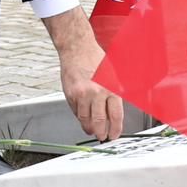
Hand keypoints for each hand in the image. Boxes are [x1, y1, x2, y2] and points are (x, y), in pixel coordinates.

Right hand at [44, 8, 123, 140]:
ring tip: (92, 130)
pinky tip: (84, 117)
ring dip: (89, 128)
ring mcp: (82, 94)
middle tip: (102, 137)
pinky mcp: (71, 95)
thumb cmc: (96, 60)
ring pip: (85, 120)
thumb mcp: (113, 76)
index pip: (116, 116)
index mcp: (111, 88)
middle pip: (100, 122)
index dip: (115, 130)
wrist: (77, 49)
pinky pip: (76, 112)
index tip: (114, 135)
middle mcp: (97, 92)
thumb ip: (115, 95)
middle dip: (101, 133)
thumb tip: (114, 116)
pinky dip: (80, 117)